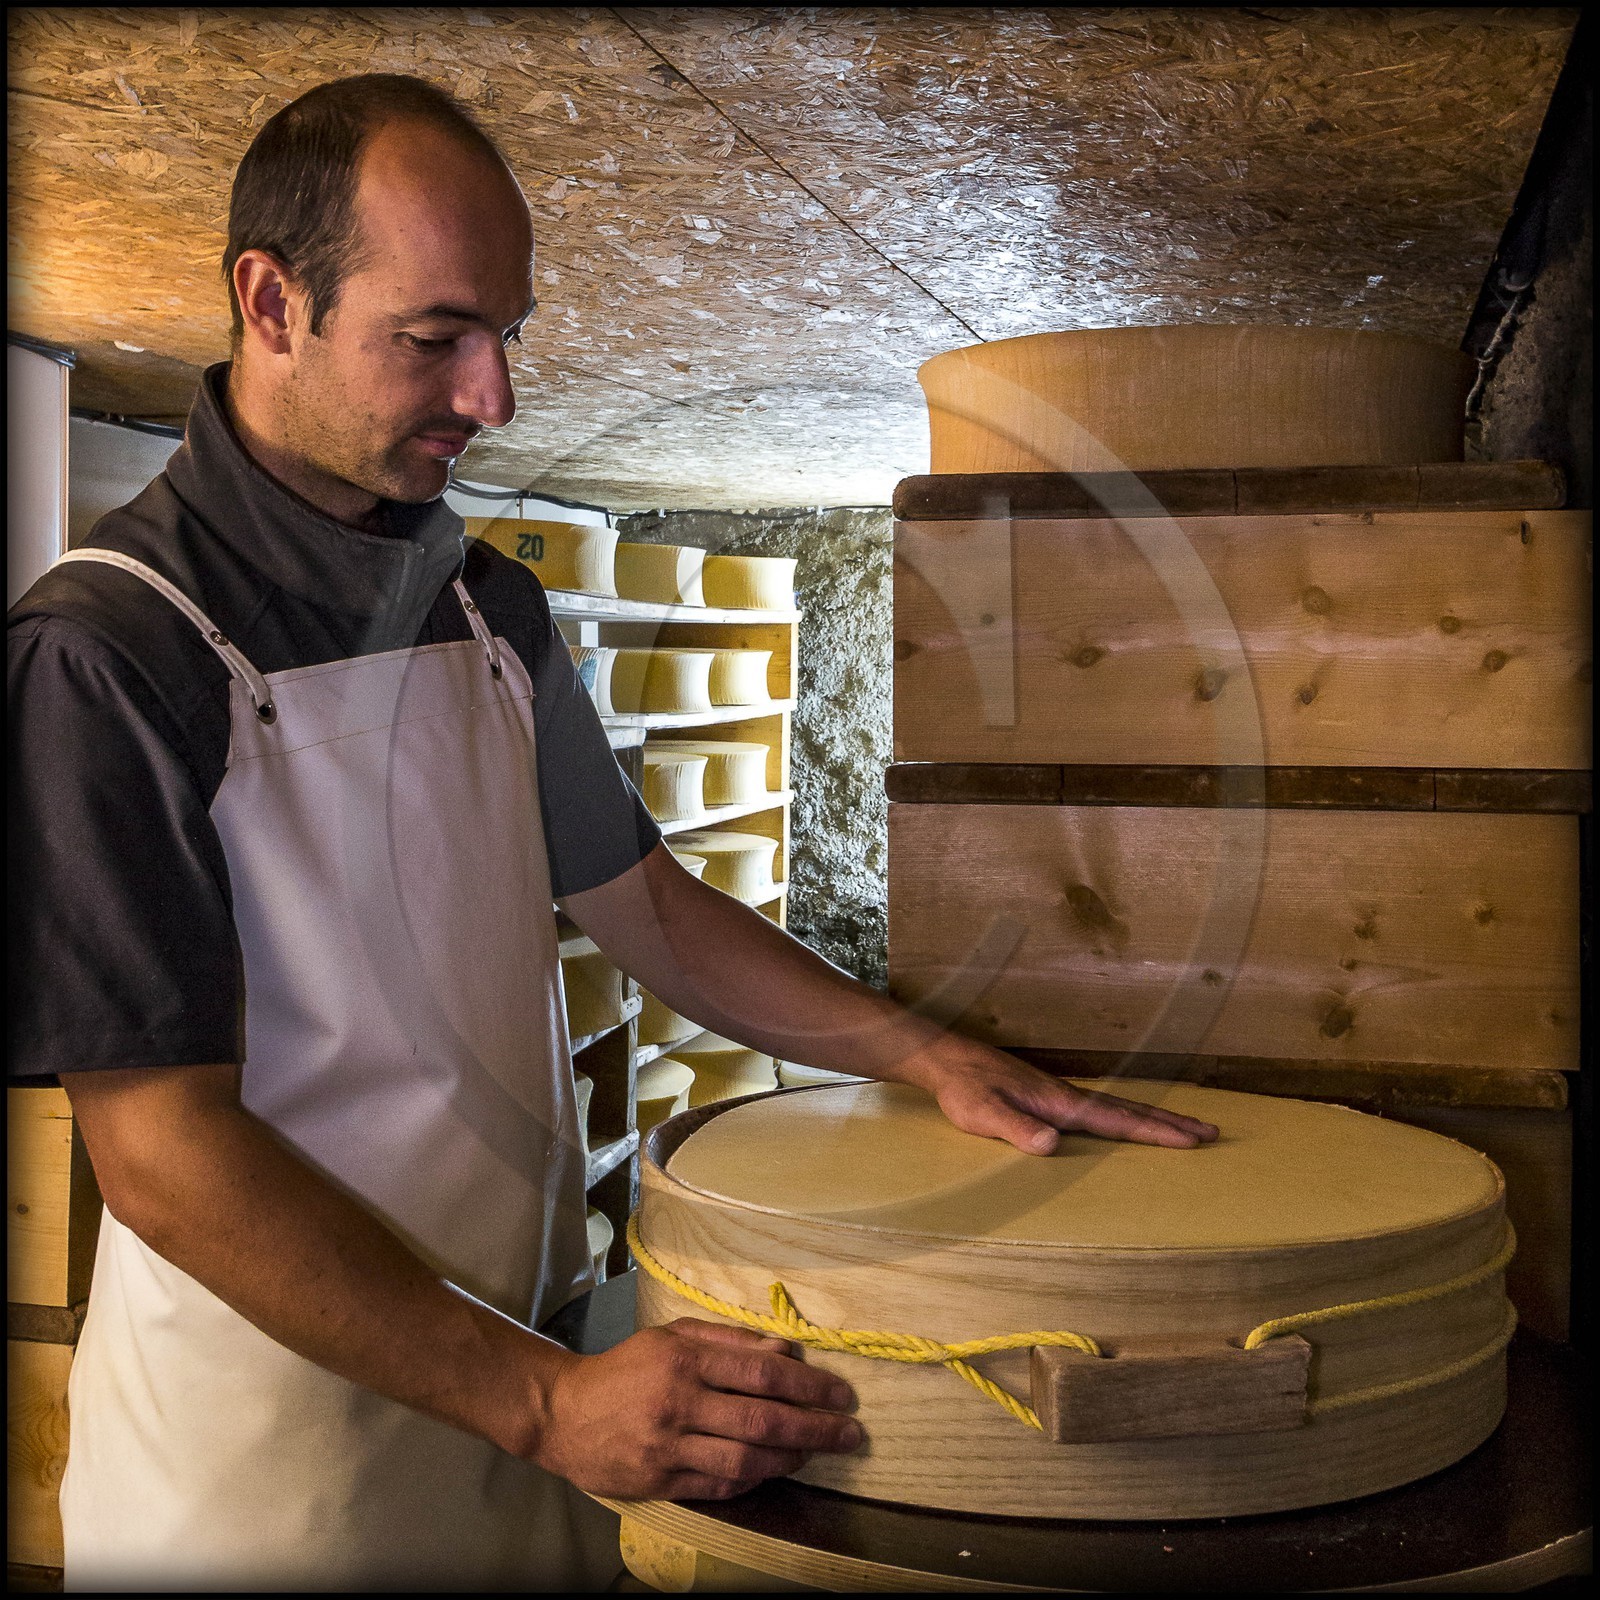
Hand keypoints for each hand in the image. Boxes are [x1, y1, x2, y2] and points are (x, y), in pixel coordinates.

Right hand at [536, 1317, 860, 1500]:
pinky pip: (719, 1484)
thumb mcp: (674, 1336)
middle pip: (761, 1419)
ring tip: (816, 1452)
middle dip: (815, 1428)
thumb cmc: (627, 1368)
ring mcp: (668, 1446)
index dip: (809, 1385)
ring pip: (745, 1459)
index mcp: (685, 1359)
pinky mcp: (659, 1482)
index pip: (762, 1371)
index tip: (841, 1394)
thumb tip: (787, 1348)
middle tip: (850, 1433)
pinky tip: (774, 1469)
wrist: (563, 1412)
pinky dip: (754, 1478)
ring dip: (790, 1458)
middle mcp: (678, 1402)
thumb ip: (731, 1340)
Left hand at [902, 1040, 1218, 1155]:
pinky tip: (1129, 1122)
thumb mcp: (982, 1113)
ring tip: (1186, 1128)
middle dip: (1171, 1123)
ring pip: (1118, 1106)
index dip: (1155, 1132)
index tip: (1192, 1140)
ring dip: (1154, 1118)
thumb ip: (1016, 1128)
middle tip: (1212, 1133)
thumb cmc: (963, 1088)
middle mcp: (1068, 1096)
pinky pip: (1101, 1108)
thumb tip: (1052, 1145)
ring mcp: (1061, 1094)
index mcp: (1060, 1102)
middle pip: (1130, 1109)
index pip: (1117, 1120)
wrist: (947, 1059)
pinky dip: (1127, 1115)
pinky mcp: (1050, 1096)